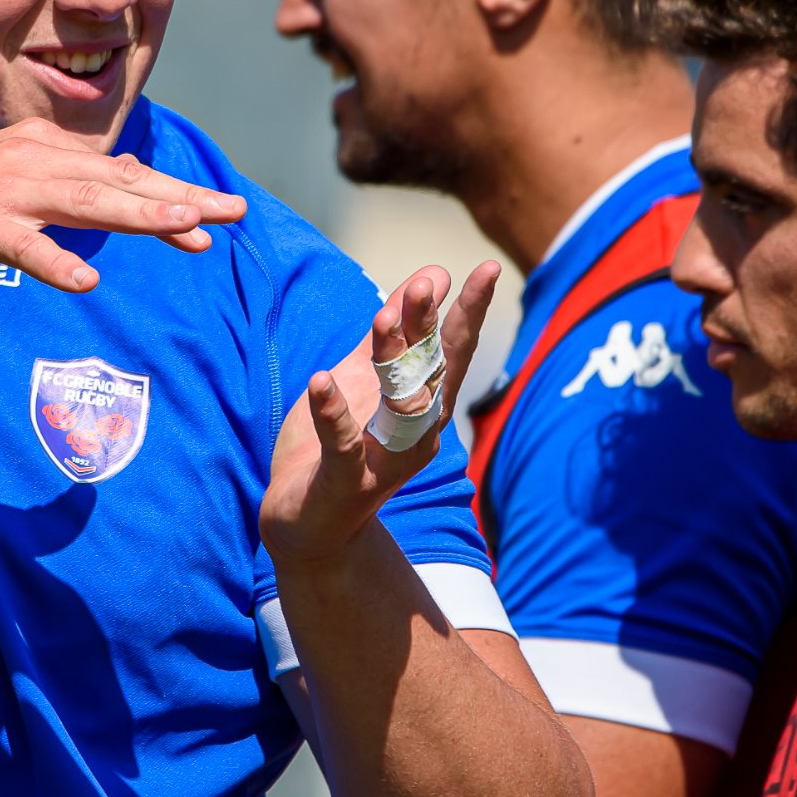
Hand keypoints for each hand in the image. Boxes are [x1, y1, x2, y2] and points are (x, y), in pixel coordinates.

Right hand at [0, 117, 246, 290]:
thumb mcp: (15, 183)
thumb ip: (70, 186)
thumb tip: (132, 184)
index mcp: (42, 147)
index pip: (121, 171)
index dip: (173, 191)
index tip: (223, 208)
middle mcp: (30, 159)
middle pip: (117, 181)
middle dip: (179, 197)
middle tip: (231, 211)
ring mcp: (3, 191)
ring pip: (84, 202)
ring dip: (139, 214)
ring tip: (187, 229)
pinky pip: (24, 246)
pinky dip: (56, 262)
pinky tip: (88, 281)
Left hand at [260, 260, 500, 566]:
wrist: (308, 527)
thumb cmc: (342, 446)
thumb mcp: (365, 377)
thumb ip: (396, 331)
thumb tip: (435, 274)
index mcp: (424, 404)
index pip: (452, 351)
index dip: (470, 311)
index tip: (487, 269)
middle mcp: (416, 432)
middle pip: (429, 373)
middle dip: (429, 328)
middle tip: (428, 284)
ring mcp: (382, 461)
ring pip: (396, 405)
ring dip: (392, 360)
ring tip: (385, 315)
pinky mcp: (344, 483)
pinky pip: (341, 445)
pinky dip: (333, 414)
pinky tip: (321, 380)